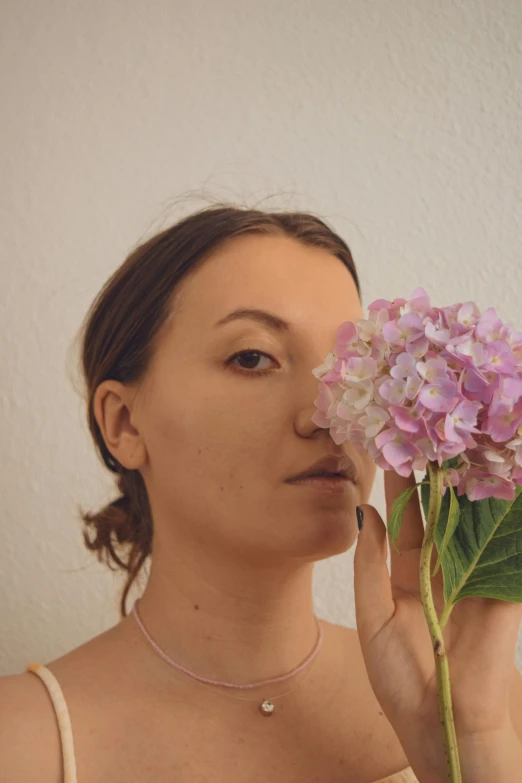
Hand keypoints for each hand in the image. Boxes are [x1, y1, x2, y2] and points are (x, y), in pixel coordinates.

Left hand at [353, 469, 521, 772]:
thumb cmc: (402, 680)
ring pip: (471, 523)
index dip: (400, 489)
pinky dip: (502, 518)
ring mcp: (474, 577)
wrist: (446, 725)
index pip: (405, 521)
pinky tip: (496, 484)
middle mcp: (443, 570)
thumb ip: (370, 565)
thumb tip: (364, 513)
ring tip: (458, 447)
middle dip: (435, 478)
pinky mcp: (502, 588)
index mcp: (409, 577)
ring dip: (467, 488)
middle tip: (429, 436)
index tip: (392, 450)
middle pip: (440, 515)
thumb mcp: (375, 618)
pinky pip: (502, 547)